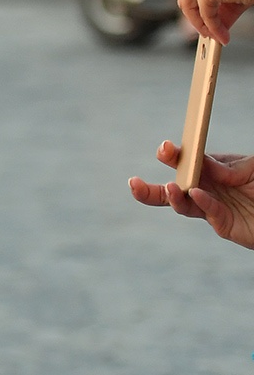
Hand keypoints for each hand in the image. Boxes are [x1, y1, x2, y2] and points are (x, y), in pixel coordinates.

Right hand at [129, 141, 253, 248]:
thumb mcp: (251, 166)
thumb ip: (225, 165)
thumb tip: (201, 164)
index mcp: (212, 169)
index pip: (186, 162)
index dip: (172, 156)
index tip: (165, 149)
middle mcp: (207, 189)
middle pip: (171, 190)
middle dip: (149, 189)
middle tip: (133, 183)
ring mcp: (212, 208)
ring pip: (182, 206)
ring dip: (172, 198)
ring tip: (170, 189)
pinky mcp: (223, 225)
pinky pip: (208, 213)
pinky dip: (202, 203)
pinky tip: (197, 194)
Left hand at [177, 0, 253, 42]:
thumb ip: (226, 0)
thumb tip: (218, 23)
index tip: (201, 6)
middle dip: (191, 6)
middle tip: (202, 23)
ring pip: (187, 0)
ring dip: (197, 21)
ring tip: (210, 34)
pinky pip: (205, 12)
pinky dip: (212, 27)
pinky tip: (223, 36)